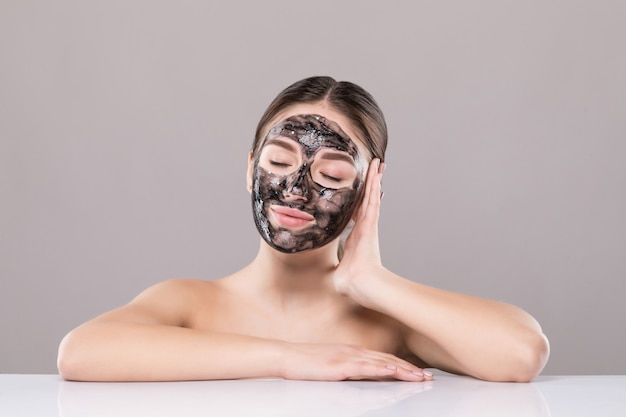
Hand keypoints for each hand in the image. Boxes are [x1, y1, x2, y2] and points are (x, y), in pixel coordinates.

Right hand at [279, 341, 432, 381]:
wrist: (286, 356)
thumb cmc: (306, 362)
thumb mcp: (332, 364)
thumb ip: (348, 368)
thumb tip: (363, 377)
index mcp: (353, 352)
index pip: (384, 359)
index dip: (404, 365)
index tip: (420, 372)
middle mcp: (354, 352)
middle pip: (388, 360)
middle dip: (410, 369)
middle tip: (429, 377)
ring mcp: (347, 357)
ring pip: (381, 364)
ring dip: (403, 370)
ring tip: (420, 378)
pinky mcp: (339, 365)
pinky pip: (365, 368)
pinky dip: (382, 370)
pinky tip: (394, 372)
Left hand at [333, 158, 385, 305]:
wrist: (361, 284)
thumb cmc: (350, 282)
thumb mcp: (338, 271)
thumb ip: (334, 269)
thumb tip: (328, 276)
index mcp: (356, 238)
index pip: (356, 214)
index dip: (357, 202)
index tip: (358, 192)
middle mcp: (364, 228)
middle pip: (366, 201)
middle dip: (368, 185)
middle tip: (372, 169)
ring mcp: (369, 224)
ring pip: (371, 196)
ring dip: (373, 179)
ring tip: (375, 164)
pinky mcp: (370, 222)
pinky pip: (372, 199)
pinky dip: (374, 184)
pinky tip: (375, 171)